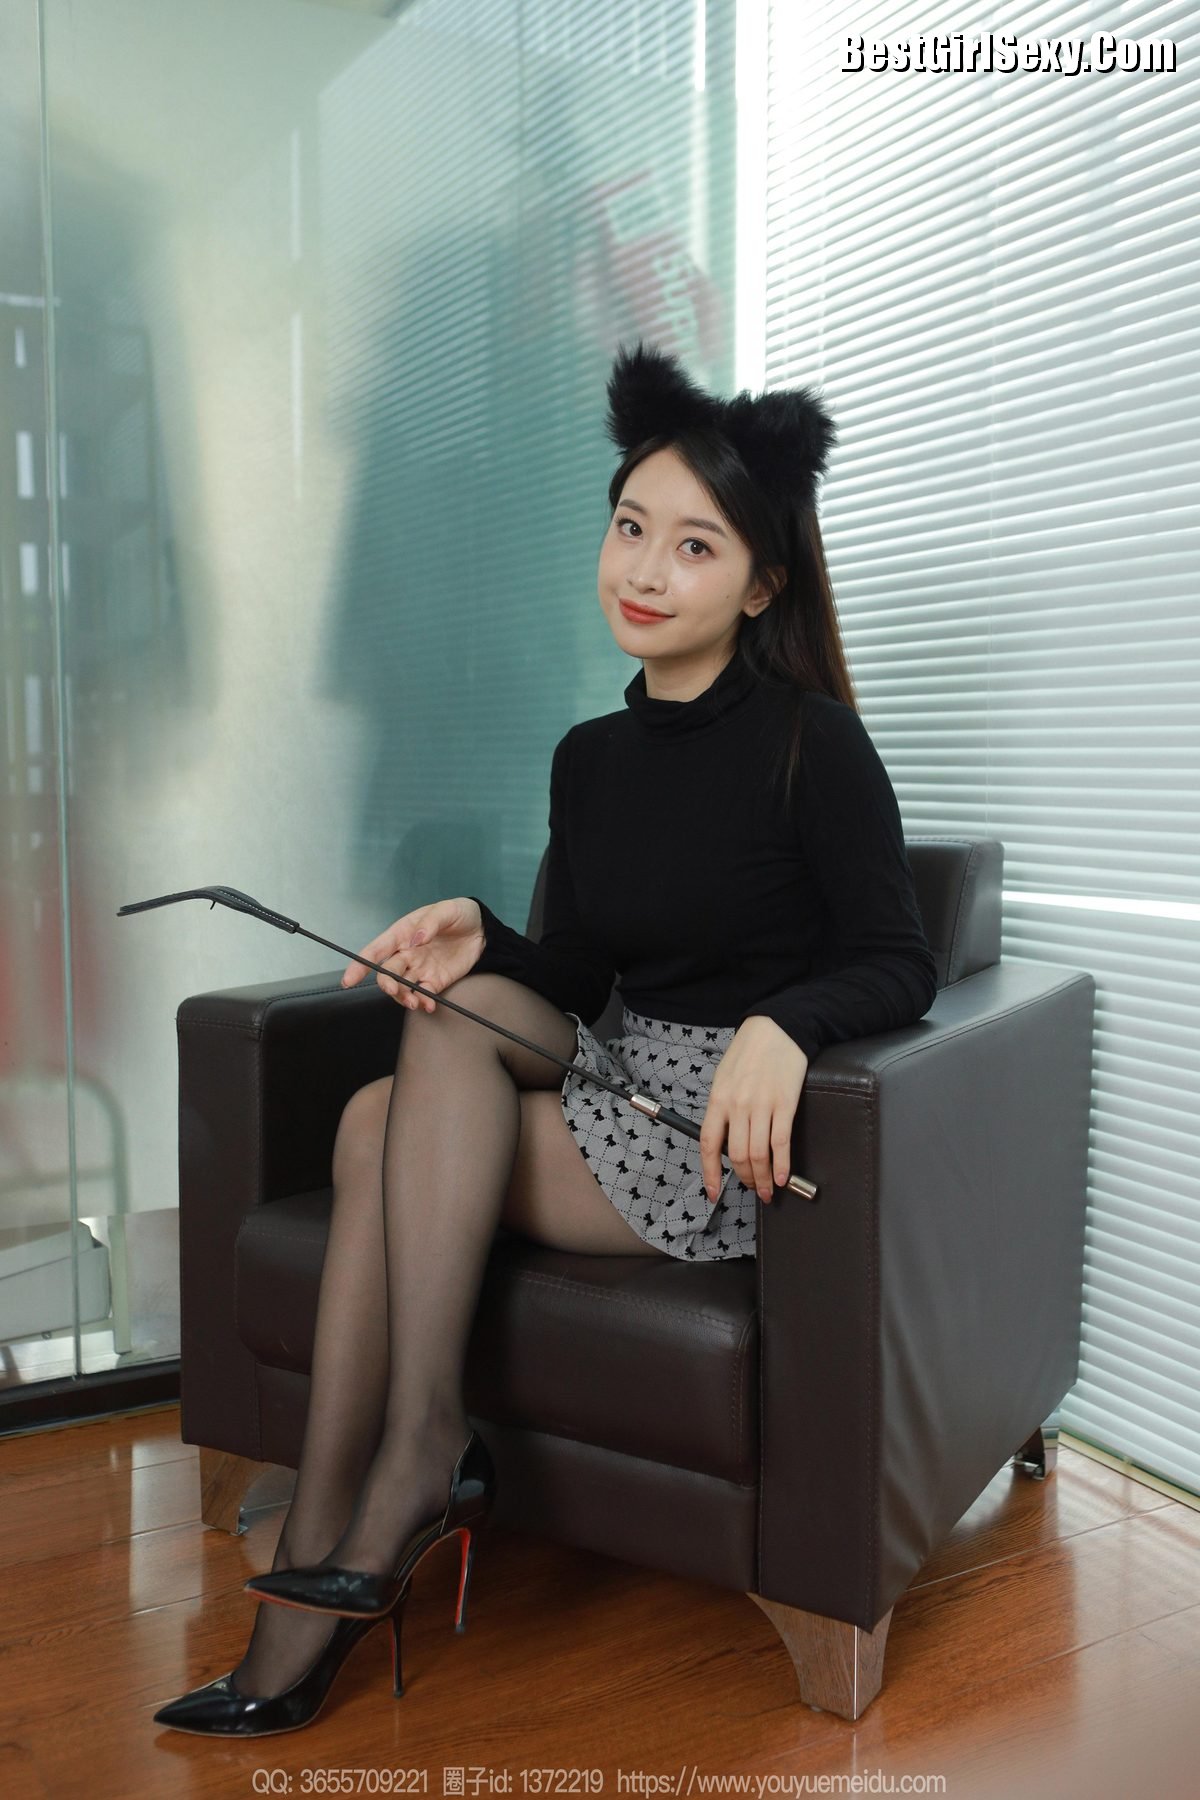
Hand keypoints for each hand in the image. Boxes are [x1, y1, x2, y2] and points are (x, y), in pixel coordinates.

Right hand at [340, 897, 485, 1010]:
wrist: (482, 930)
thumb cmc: (459, 914)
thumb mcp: (447, 910)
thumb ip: (430, 923)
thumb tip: (416, 939)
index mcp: (402, 933)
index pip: (375, 950)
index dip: (359, 964)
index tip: (348, 980)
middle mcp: (406, 953)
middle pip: (387, 973)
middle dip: (387, 983)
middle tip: (395, 989)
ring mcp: (419, 968)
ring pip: (402, 987)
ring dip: (404, 997)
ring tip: (416, 1002)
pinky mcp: (435, 981)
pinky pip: (424, 994)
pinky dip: (424, 1002)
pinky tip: (429, 1005)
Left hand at [699, 1015, 807, 1203]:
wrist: (776, 1029)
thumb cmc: (748, 1053)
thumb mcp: (723, 1078)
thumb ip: (721, 1109)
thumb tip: (724, 1140)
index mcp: (718, 1100)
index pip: (709, 1144)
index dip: (710, 1173)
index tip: (712, 1192)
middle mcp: (737, 1106)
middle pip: (737, 1155)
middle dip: (746, 1179)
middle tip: (754, 1188)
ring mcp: (762, 1105)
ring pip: (759, 1154)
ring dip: (764, 1178)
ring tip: (769, 1189)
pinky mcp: (785, 1104)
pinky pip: (782, 1142)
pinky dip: (783, 1164)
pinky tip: (784, 1176)